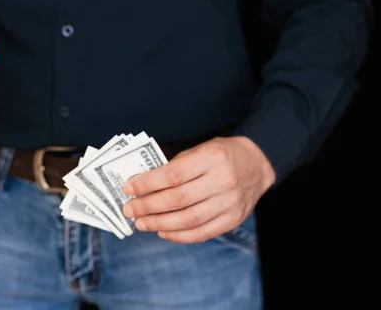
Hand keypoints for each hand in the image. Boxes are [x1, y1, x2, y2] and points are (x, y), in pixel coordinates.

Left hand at [122, 137, 274, 242]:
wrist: (257, 164)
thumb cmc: (221, 154)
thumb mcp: (200, 149)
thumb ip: (175, 166)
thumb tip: (143, 186)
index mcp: (211, 158)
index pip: (172, 174)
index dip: (147, 183)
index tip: (128, 188)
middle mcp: (222, 181)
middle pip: (178, 199)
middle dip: (148, 206)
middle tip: (129, 209)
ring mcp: (230, 203)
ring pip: (188, 220)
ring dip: (159, 224)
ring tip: (141, 223)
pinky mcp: (233, 219)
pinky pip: (202, 233)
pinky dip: (179, 236)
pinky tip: (162, 232)